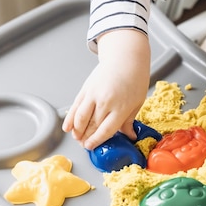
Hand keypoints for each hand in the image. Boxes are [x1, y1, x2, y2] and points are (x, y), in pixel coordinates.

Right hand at [62, 30, 149, 149]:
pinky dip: (70, 118)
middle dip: (86, 137)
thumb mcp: (138, 102)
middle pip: (92, 126)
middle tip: (84, 145)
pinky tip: (68, 127)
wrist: (126, 58)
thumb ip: (130, 120)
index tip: (91, 146)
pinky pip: (75, 106)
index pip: (106, 130)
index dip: (96, 141)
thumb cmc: (135, 79)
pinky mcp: (86, 88)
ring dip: (77, 130)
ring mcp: (94, 95)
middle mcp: (106, 102)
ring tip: (77, 137)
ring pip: (80, 118)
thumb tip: (129, 136)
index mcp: (121, 108)